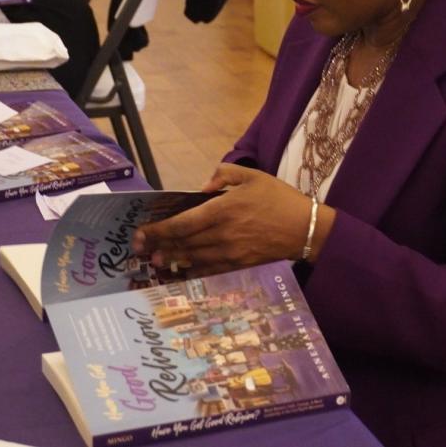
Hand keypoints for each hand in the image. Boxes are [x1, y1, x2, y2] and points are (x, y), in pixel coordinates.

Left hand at [134, 164, 330, 276]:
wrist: (305, 228)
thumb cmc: (279, 199)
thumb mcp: (253, 176)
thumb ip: (224, 175)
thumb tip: (203, 187)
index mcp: (222, 209)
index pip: (182, 223)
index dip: (159, 230)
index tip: (142, 233)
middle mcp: (222, 233)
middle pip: (183, 243)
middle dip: (159, 246)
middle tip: (140, 250)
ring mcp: (230, 252)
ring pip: (193, 258)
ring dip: (172, 260)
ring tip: (157, 262)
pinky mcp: (240, 264)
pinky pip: (210, 269)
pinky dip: (194, 270)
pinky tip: (183, 271)